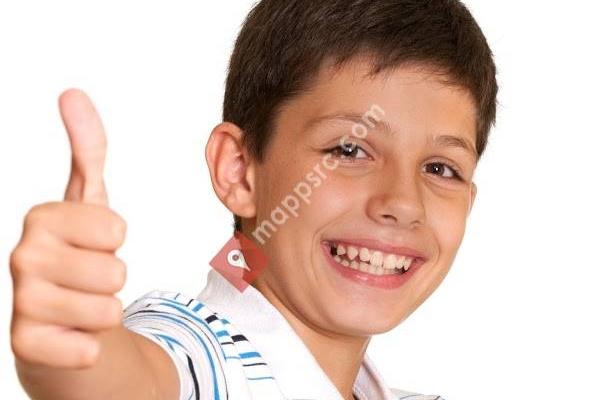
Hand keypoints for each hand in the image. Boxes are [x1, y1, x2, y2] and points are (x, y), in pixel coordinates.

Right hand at [9, 89, 126, 368]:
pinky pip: (88, 348)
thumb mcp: (88, 201)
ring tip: (80, 305)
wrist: (58, 319)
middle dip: (112, 279)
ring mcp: (20, 302)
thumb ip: (88, 150)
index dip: (115, 243)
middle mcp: (21, 256)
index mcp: (41, 218)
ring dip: (104, 312)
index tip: (94, 245)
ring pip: (108, 310)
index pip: (116, 231)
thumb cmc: (78, 256)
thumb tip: (73, 93)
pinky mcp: (25, 346)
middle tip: (88, 280)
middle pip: (115, 272)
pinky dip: (89, 346)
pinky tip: (70, 336)